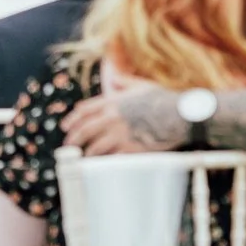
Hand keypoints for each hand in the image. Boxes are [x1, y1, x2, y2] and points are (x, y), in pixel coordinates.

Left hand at [64, 86, 184, 155]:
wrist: (180, 115)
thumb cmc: (163, 99)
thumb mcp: (141, 85)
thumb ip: (124, 82)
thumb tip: (115, 79)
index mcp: (112, 102)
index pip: (84, 111)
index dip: (72, 119)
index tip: (65, 126)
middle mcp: (111, 118)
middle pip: (84, 130)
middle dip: (73, 139)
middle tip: (67, 146)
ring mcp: (119, 134)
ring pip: (95, 146)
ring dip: (86, 153)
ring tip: (81, 158)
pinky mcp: (130, 148)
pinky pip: (111, 158)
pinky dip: (104, 162)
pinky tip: (100, 166)